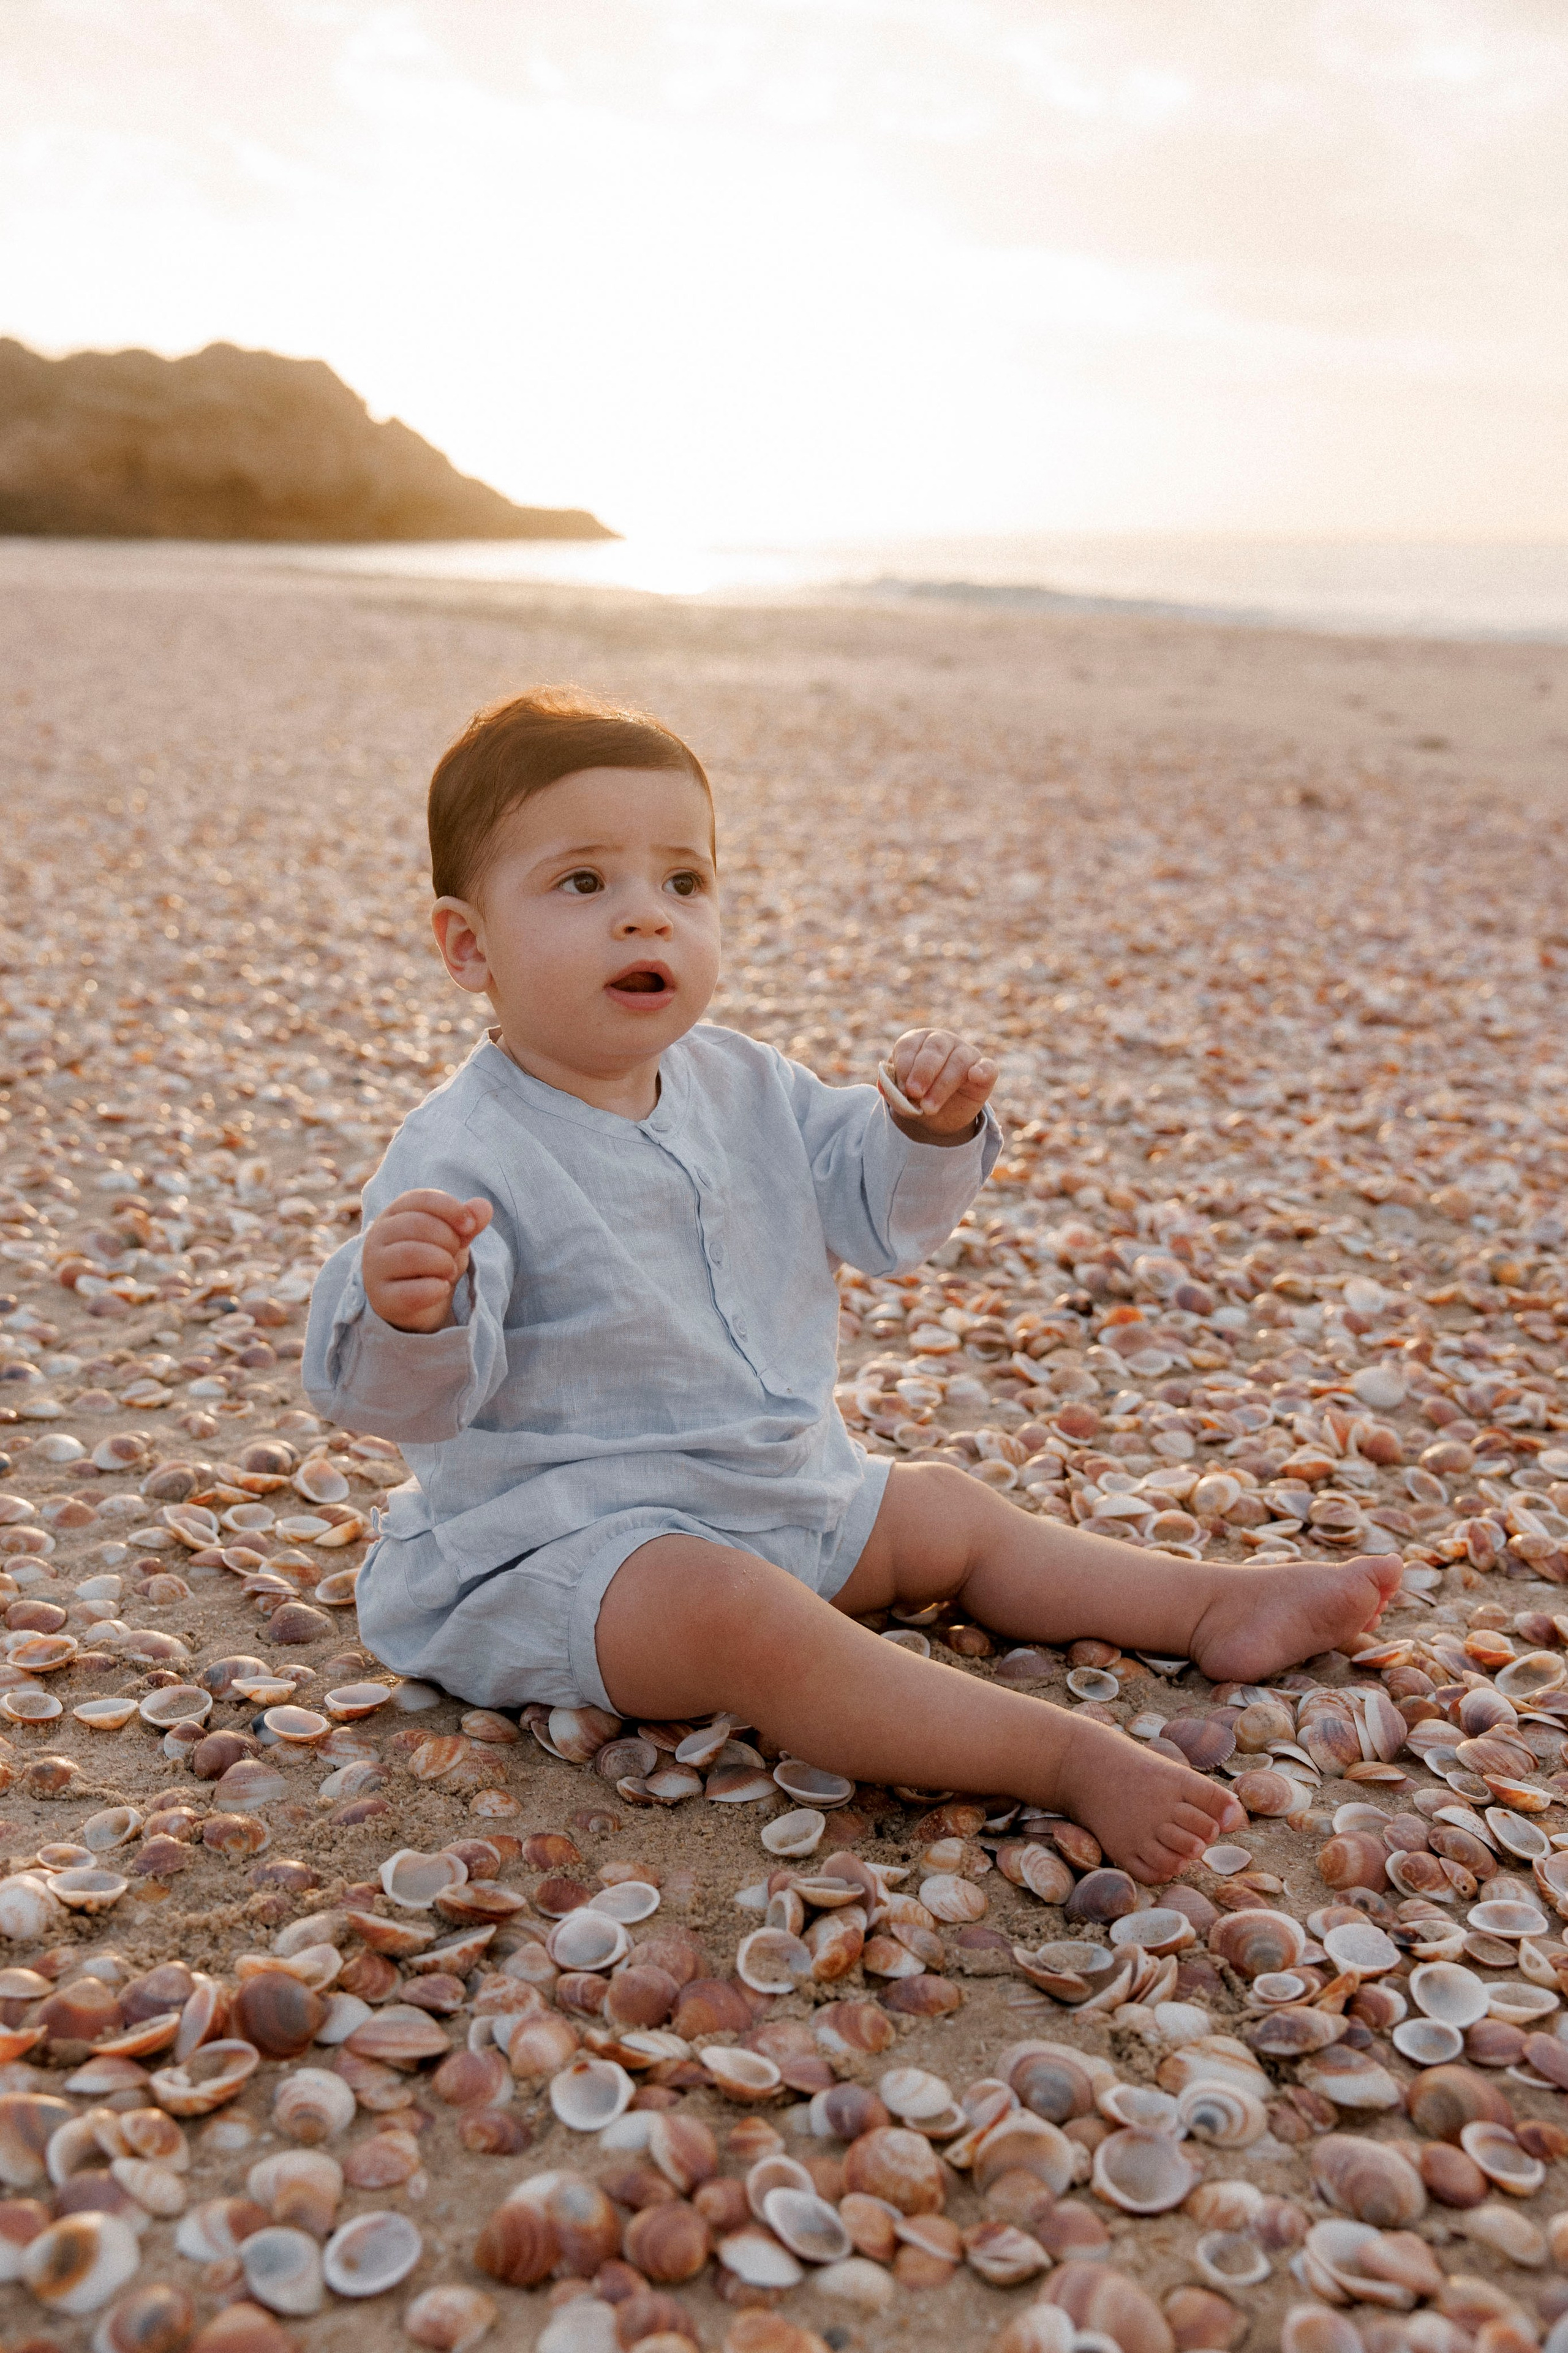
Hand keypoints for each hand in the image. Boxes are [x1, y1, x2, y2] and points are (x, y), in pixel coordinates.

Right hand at [362, 1189, 493, 1333]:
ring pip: (411, 1254)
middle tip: (454, 1255)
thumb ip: (468, 1223)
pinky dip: (434, 1290)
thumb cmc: (433, 1261)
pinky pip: (408, 1292)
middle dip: (449, 1239)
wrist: (418, 1304)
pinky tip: (442, 1288)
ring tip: (449, 1272)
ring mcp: (375, 1267)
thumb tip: (484, 1206)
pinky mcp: (381, 1298)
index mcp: (395, 1213)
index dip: (451, 1209)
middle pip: (417, 1224)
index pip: (421, 1198)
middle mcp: (378, 1236)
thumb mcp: (453, 1239)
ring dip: (442, 1263)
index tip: (470, 1227)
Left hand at [884, 1029, 996, 1140]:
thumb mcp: (901, 1096)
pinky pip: (987, 1067)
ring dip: (942, 1085)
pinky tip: (975, 1075)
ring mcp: (965, 1053)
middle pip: (934, 1049)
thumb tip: (883, 1085)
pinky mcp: (984, 1070)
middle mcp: (942, 1041)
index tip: (900, 1088)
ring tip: (929, 1107)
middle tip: (913, 1093)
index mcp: (917, 1041)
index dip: (904, 1066)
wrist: (938, 1115)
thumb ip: (892, 1090)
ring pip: (957, 1061)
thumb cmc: (917, 1097)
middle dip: (922, 1072)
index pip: (909, 1045)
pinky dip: (983, 1070)